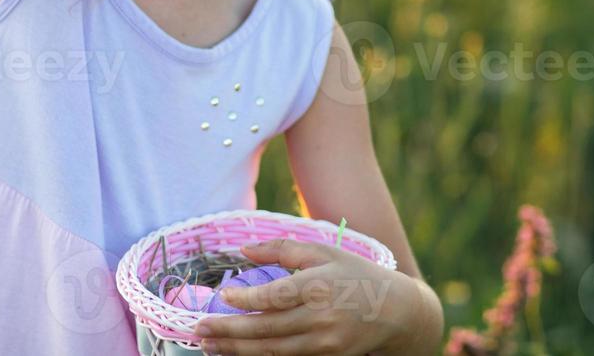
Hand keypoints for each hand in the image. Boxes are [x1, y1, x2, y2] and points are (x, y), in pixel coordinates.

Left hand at [194, 238, 422, 354]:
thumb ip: (282, 248)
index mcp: (320, 285)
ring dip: (237, 350)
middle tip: (199, 329)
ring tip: (210, 345)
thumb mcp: (323, 252)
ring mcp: (324, 342)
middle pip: (266, 328)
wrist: (395, 311)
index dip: (246, 299)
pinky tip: (239, 354)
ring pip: (272, 350)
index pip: (275, 296)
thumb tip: (243, 250)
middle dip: (229, 331)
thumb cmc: (355, 275)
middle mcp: (321, 317)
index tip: (222, 297)